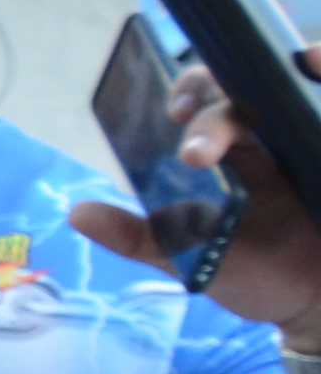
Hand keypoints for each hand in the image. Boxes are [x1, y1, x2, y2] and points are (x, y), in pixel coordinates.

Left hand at [69, 39, 320, 331]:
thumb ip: (138, 235)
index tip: (173, 113)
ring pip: (303, 84)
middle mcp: (272, 137)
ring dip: (299, 69)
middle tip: (197, 153)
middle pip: (248, 88)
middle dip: (219, 109)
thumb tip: (77, 213)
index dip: (190, 90)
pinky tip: (318, 68)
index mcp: (229, 149)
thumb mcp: (190, 257)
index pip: (206, 97)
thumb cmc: (254, 272)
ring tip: (284, 78)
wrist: (315, 305)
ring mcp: (312, 141)